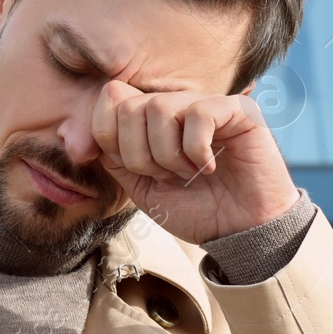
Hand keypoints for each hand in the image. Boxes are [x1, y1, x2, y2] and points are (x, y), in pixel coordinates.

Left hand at [91, 79, 298, 243]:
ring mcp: (206, 104)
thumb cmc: (197, 210)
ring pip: (159, 108)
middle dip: (139, 154)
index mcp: (152, 120)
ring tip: (188, 173)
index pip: (110, 100)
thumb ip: (116, 159)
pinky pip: (198, 113)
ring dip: (167, 155)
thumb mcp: (142, 190)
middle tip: (166, 176)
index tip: (137, 171)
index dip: (111, 140)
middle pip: (129, 106)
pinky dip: (195, 150)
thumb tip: (91, 135)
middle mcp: (177, 105)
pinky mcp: (237, 109)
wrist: (241, 232)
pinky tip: (209, 167)